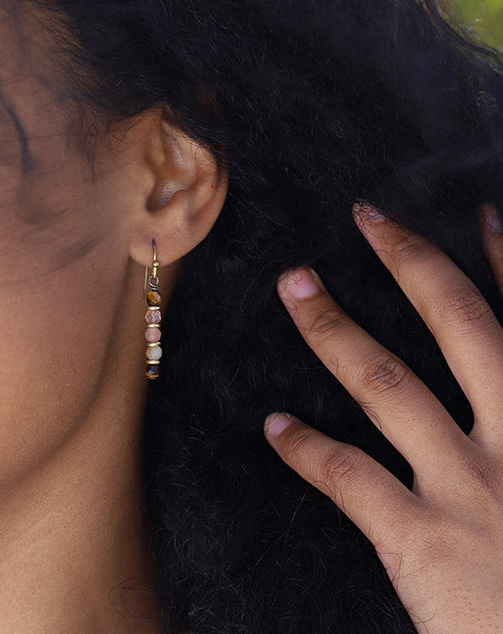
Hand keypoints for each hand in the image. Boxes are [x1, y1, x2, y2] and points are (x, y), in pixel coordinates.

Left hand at [265, 205, 502, 633]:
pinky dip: (306, 449)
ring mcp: (468, 488)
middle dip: (410, 263)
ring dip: (333, 328)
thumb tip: (498, 393)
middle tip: (366, 216)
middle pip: (458, 325)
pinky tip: (275, 427)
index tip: (479, 213)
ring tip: (295, 283)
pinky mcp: (423, 543)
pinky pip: (349, 478)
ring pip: (385, 382)